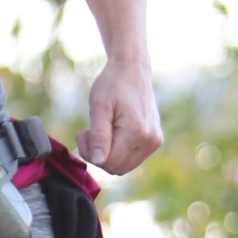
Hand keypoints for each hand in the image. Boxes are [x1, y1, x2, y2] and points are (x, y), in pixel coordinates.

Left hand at [82, 58, 160, 175]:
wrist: (132, 69)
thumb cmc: (112, 84)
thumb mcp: (99, 106)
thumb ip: (98, 135)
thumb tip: (98, 160)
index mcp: (137, 132)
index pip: (107, 162)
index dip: (89, 152)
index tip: (82, 132)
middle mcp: (150, 141)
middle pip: (116, 168)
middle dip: (98, 155)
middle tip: (89, 131)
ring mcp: (154, 142)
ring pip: (123, 166)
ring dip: (108, 154)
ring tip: (102, 131)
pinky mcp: (155, 141)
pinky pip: (131, 159)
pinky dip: (118, 151)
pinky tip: (113, 133)